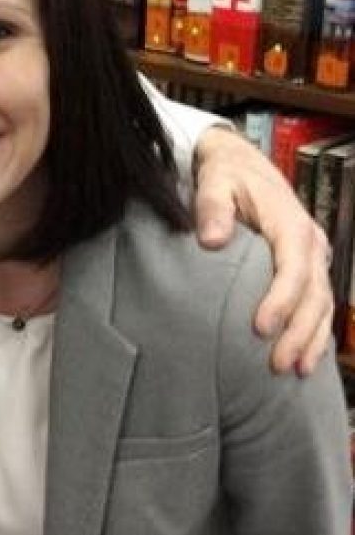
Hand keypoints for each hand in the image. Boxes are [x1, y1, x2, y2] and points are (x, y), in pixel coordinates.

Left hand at [192, 126, 331, 375]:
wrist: (239, 163)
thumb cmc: (226, 175)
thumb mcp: (215, 181)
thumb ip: (213, 208)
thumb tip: (211, 241)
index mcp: (291, 224)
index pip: (293, 269)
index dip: (281, 301)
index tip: (261, 328)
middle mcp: (310, 243)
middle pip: (313, 294)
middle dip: (299, 332)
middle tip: (278, 363)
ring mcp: (314, 256)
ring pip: (323, 304)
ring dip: (311, 338)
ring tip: (295, 370)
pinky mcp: (309, 267)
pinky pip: (320, 304)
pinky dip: (316, 332)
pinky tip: (305, 358)